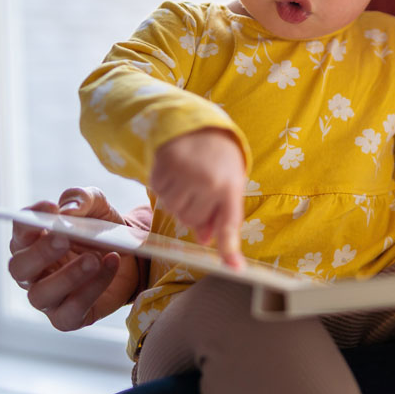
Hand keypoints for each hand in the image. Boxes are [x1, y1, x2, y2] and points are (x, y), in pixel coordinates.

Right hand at [7, 186, 140, 330]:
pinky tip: (110, 266)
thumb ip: (82, 199)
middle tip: (64, 239)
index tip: (50, 208)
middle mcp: (33, 272)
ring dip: (67, 276)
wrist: (133, 258)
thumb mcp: (98, 206)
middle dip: (41, 252)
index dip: (29, 221)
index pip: (19, 231)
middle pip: (19, 267)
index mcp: (33, 242)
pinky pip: (70, 312)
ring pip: (40, 295)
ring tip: (94, 259)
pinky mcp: (67, 318)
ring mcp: (48, 298)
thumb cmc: (103, 230)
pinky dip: (91, 290)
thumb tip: (67, 210)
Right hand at [151, 127, 245, 267]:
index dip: (230, 248)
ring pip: (174, 210)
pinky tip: (176, 171)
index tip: (235, 268)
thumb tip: (206, 240)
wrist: (198, 125)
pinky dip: (165, 187)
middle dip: (195, 209)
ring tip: (189, 177)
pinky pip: (159, 195)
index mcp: (230, 185)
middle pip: (192, 220)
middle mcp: (208, 182)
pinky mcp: (162, 169)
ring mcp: (184, 176)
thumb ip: (220, 212)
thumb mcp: (229, 182)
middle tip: (201, 186)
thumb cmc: (218, 158)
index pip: (230, 223)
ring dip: (179, 199)